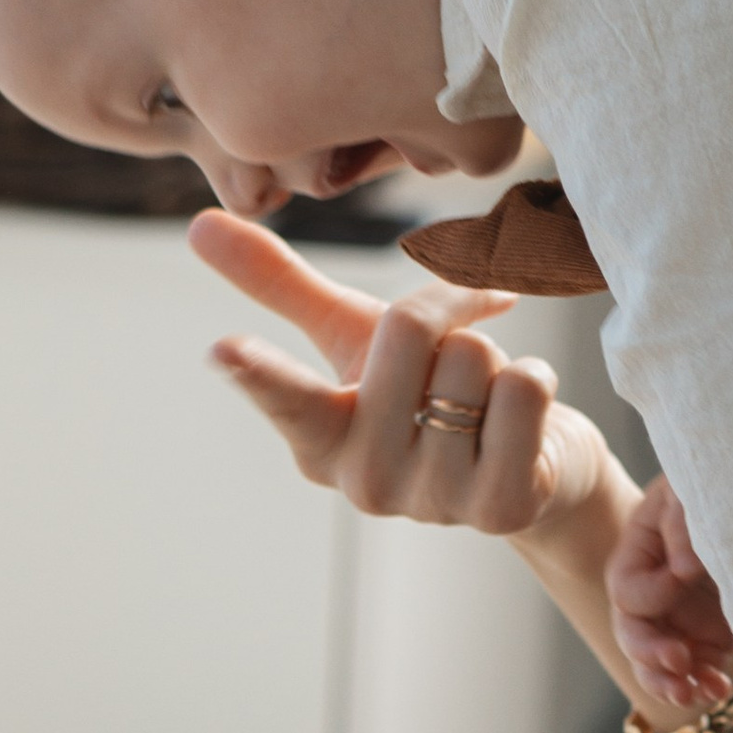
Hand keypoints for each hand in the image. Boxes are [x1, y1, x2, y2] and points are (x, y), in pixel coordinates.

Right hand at [193, 210, 610, 536]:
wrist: (532, 469)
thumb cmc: (427, 394)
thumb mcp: (353, 338)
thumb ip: (281, 287)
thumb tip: (199, 224)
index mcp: (320, 442)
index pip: (287, 399)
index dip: (258, 372)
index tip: (224, 350)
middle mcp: (366, 483)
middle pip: (407, 329)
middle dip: (446, 314)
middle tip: (454, 349)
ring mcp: (433, 503)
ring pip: (473, 357)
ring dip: (492, 359)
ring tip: (483, 403)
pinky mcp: (501, 508)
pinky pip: (524, 390)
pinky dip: (534, 379)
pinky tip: (523, 417)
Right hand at [606, 476, 732, 711]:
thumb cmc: (721, 485)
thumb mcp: (695, 489)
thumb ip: (684, 521)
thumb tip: (682, 570)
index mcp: (639, 553)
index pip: (627, 588)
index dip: (652, 593)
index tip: (685, 577)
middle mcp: (654, 592)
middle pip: (632, 634)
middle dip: (651, 653)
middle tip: (678, 660)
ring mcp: (680, 619)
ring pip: (658, 665)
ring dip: (671, 683)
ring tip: (692, 694)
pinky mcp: (709, 637)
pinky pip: (697, 672)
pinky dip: (704, 685)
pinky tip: (718, 689)